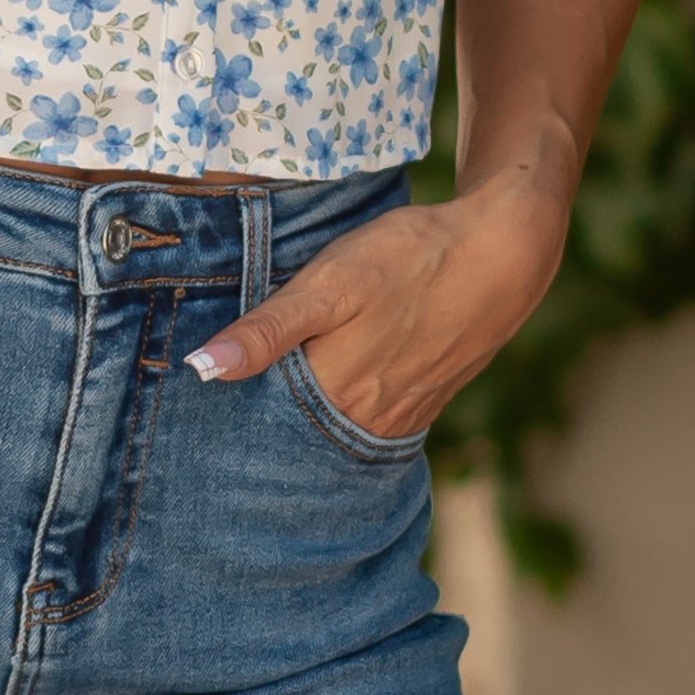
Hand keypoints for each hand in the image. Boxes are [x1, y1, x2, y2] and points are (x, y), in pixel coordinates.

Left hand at [188, 139, 578, 445]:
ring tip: (260, 418)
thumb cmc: (409, 259)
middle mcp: (365, 419)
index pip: (259, 429)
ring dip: (299, 432)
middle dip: (258, 436)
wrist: (502, 253)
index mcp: (333, 392)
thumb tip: (201, 371)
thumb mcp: (329, 283)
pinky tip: (325, 403)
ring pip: (332, 437)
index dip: (225, 423)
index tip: (192, 418)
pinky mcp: (422, 405)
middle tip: (214, 424)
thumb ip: (266, 330)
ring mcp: (398, 416)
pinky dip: (339, 421)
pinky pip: (368, 427)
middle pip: (295, 441)